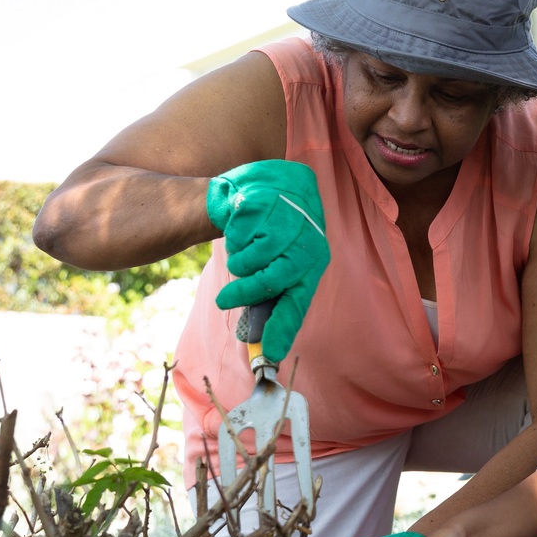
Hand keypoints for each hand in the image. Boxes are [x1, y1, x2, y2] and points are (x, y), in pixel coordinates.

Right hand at [207, 160, 328, 361]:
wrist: (272, 183)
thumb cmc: (274, 234)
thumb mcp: (280, 264)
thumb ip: (271, 301)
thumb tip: (259, 344)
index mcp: (312, 264)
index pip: (298, 302)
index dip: (283, 329)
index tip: (269, 354)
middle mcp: (305, 243)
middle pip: (270, 282)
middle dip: (243, 294)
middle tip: (223, 301)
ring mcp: (285, 221)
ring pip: (248, 260)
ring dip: (238, 261)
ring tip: (244, 249)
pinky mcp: (262, 204)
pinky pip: (237, 237)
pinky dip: (233, 238)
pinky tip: (243, 226)